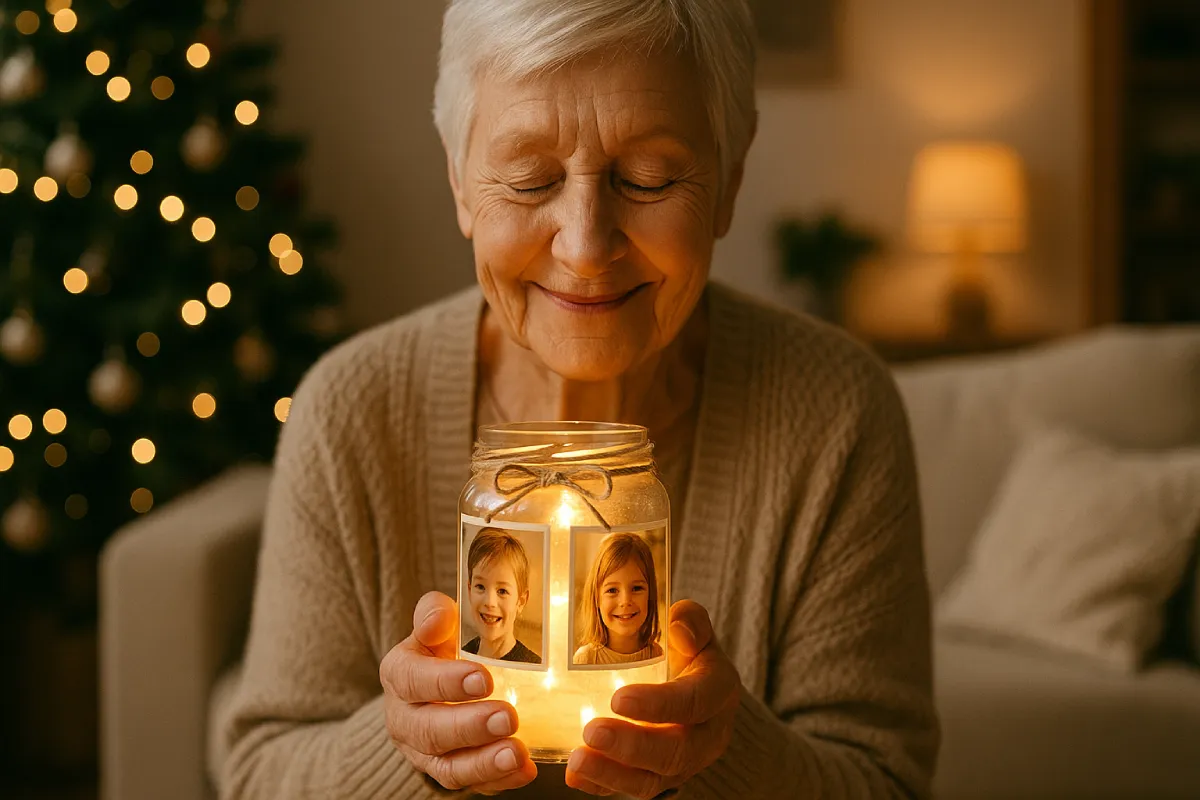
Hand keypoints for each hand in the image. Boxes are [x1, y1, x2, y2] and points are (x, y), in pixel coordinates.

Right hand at [380, 591, 536, 792]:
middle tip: (507, 717)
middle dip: (470, 727)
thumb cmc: (439, 649)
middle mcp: (405, 719)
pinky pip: (470, 783)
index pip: (414, 681)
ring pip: (447, 767)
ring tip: (516, 753)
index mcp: (399, 675)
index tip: (483, 679)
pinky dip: (497, 781)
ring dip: (484, 763)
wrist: (436, 686)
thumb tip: (439, 616)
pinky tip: (524, 770)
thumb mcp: (436, 626)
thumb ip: (434, 615)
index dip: (446, 682)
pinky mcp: (449, 771)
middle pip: (429, 731)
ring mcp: (425, 753)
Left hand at [566, 600, 740, 797]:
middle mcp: (709, 734)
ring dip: (613, 774)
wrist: (693, 686)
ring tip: (578, 760)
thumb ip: (691, 620)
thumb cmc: (687, 651)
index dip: (660, 704)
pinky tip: (576, 775)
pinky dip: (604, 785)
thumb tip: (680, 628)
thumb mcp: (694, 628)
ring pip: (654, 780)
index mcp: (720, 690)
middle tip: (592, 732)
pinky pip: (634, 788)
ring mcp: (686, 762)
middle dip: (632, 746)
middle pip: (676, 751)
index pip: (696, 701)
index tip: (618, 699)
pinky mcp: (662, 778)